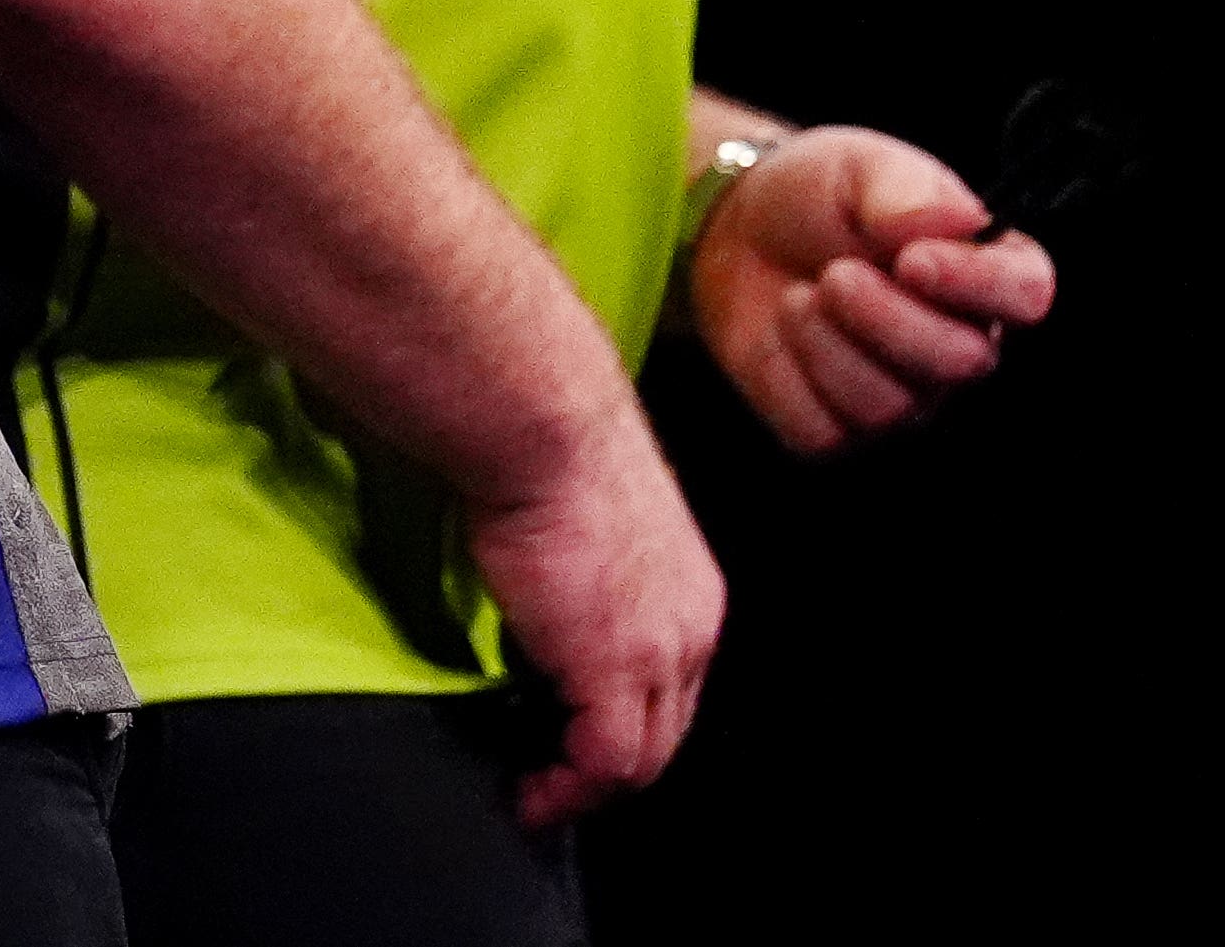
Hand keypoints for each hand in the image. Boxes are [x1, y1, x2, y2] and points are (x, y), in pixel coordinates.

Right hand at [467, 401, 727, 831]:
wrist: (546, 430)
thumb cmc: (548, 448)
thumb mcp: (584, 521)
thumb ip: (578, 568)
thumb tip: (540, 585)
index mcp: (689, 592)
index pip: (673, 688)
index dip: (624, 723)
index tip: (574, 739)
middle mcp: (691, 629)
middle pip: (667, 733)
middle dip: (610, 766)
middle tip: (555, 782)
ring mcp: (659, 653)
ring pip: (642, 758)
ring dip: (587, 786)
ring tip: (538, 794)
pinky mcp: (613, 670)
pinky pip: (605, 763)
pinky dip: (569, 788)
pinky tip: (533, 790)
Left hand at [691, 126, 1055, 455]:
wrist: (738, 230)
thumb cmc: (816, 198)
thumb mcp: (856, 167)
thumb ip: (903, 186)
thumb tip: (951, 220)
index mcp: (982, 273)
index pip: (1025, 294)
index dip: (977, 284)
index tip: (913, 260)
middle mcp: (960, 346)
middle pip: (959, 363)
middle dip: (884, 317)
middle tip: (835, 273)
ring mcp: (906, 397)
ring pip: (888, 407)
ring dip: (826, 344)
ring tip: (800, 295)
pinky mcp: (841, 430)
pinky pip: (823, 432)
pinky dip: (786, 380)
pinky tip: (783, 336)